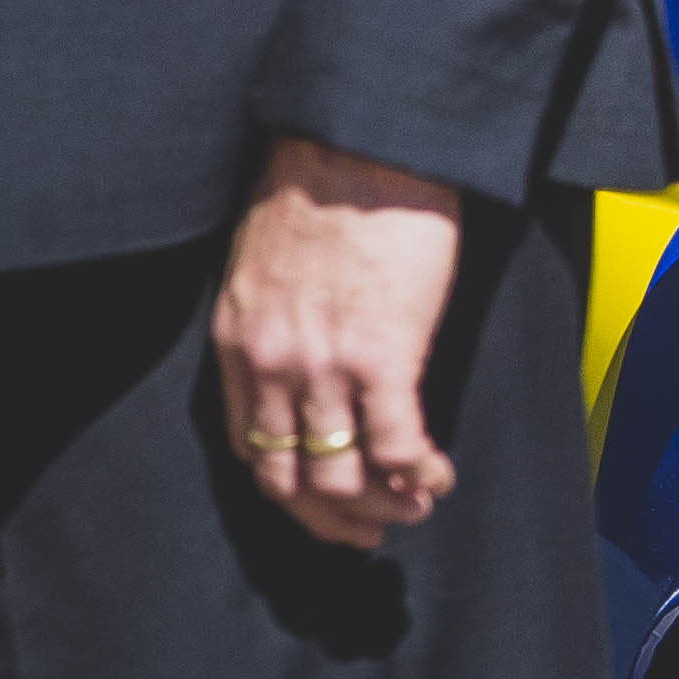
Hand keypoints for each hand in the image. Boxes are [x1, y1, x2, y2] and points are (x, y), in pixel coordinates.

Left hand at [213, 137, 464, 549]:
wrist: (363, 146)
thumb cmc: (326, 183)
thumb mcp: (266, 258)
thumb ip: (275, 314)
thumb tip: (308, 346)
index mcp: (240, 341)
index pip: (250, 446)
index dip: (289, 490)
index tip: (322, 506)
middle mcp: (273, 365)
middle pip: (290, 476)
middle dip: (332, 518)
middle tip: (369, 533)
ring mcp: (325, 365)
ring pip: (344, 472)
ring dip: (381, 504)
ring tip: (415, 507)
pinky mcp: (385, 355)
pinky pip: (397, 443)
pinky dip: (419, 474)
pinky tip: (438, 478)